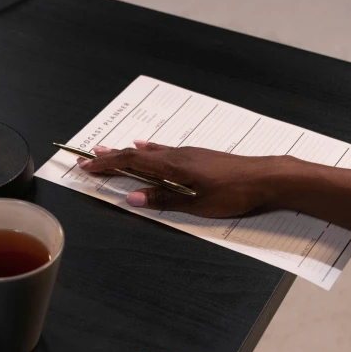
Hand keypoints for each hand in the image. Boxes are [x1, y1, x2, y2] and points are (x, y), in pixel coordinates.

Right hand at [79, 141, 287, 215]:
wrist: (264, 177)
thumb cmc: (233, 192)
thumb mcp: (196, 203)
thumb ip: (162, 199)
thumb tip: (132, 198)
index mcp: (172, 166)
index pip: (130, 162)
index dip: (105, 164)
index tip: (85, 166)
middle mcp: (176, 155)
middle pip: (134, 154)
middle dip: (109, 156)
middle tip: (86, 157)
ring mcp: (187, 153)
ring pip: (148, 151)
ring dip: (125, 152)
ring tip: (108, 150)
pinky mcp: (197, 156)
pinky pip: (163, 150)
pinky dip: (146, 150)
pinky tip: (146, 148)